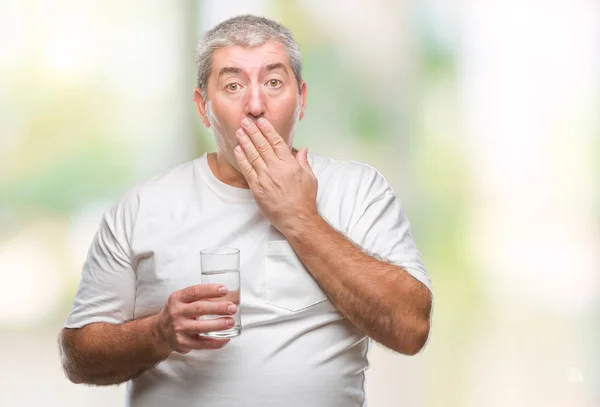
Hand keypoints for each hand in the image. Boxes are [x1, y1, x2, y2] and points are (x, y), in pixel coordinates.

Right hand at [154, 284, 236, 353]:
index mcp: (177, 298)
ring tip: (231, 322)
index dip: (210, 290)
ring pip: (200, 327)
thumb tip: (228, 296)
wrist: (161, 331)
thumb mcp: (183, 300)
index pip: (194, 292)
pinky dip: (216, 342)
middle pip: (199, 308)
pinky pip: (202, 344)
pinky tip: (226, 338)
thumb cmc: (179, 312)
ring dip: (218, 324)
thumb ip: (200, 297)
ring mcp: (178, 329)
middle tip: (232, 308)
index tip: (225, 290)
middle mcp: (176, 313)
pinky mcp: (182, 343)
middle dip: (218, 308)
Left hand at [233, 117, 318, 233]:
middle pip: (262, 145)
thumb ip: (303, 161)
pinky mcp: (257, 188)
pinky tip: (237, 150)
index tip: (261, 121)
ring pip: (253, 155)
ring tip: (239, 131)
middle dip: (253, 132)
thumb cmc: (305, 199)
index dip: (267, 130)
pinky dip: (242, 159)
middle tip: (246, 121)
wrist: (296, 218)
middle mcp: (276, 168)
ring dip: (245, 142)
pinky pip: (247, 170)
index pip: (276, 142)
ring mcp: (265, 178)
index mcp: (289, 164)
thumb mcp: (309, 177)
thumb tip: (303, 149)